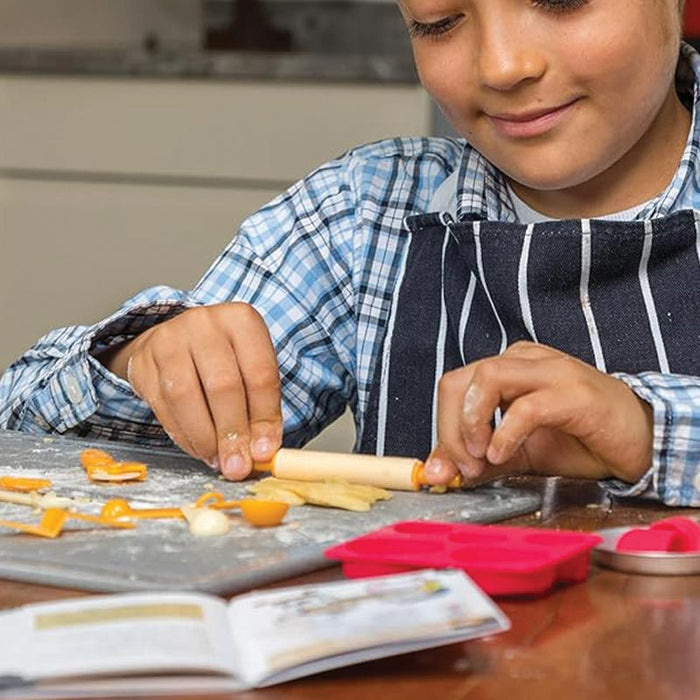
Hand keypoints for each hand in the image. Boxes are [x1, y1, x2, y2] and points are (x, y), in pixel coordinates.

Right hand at [98, 302, 281, 479]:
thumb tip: (261, 452)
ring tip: (217, 460)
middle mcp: (205, 323)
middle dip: (232, 434)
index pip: (259, 374)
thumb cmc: (226, 358)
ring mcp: (169, 338)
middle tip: (238, 466)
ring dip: (204, 437)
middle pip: (222, 385)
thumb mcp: (251, 371)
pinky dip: (182, 435)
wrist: (181, 339)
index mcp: (242, 320)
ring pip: (185, 396)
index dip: (264, 418)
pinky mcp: (144, 361)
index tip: (265, 452)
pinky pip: (162, 405)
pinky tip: (198, 448)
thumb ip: (260, 409)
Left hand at [424, 341, 653, 486]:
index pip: (453, 387)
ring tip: (483, 457)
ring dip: (473, 423)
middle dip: (451, 429)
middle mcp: (524, 361)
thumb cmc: (579, 440)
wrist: (640, 440)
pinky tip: (503, 454)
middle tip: (464, 466)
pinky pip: (526, 407)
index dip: (442, 428)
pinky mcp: (575, 393)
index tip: (449, 468)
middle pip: (460, 381)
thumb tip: (437, 475)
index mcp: (507, 368)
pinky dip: (506, 434)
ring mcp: (551, 371)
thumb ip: (477, 460)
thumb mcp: (516, 454)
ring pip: (487, 378)